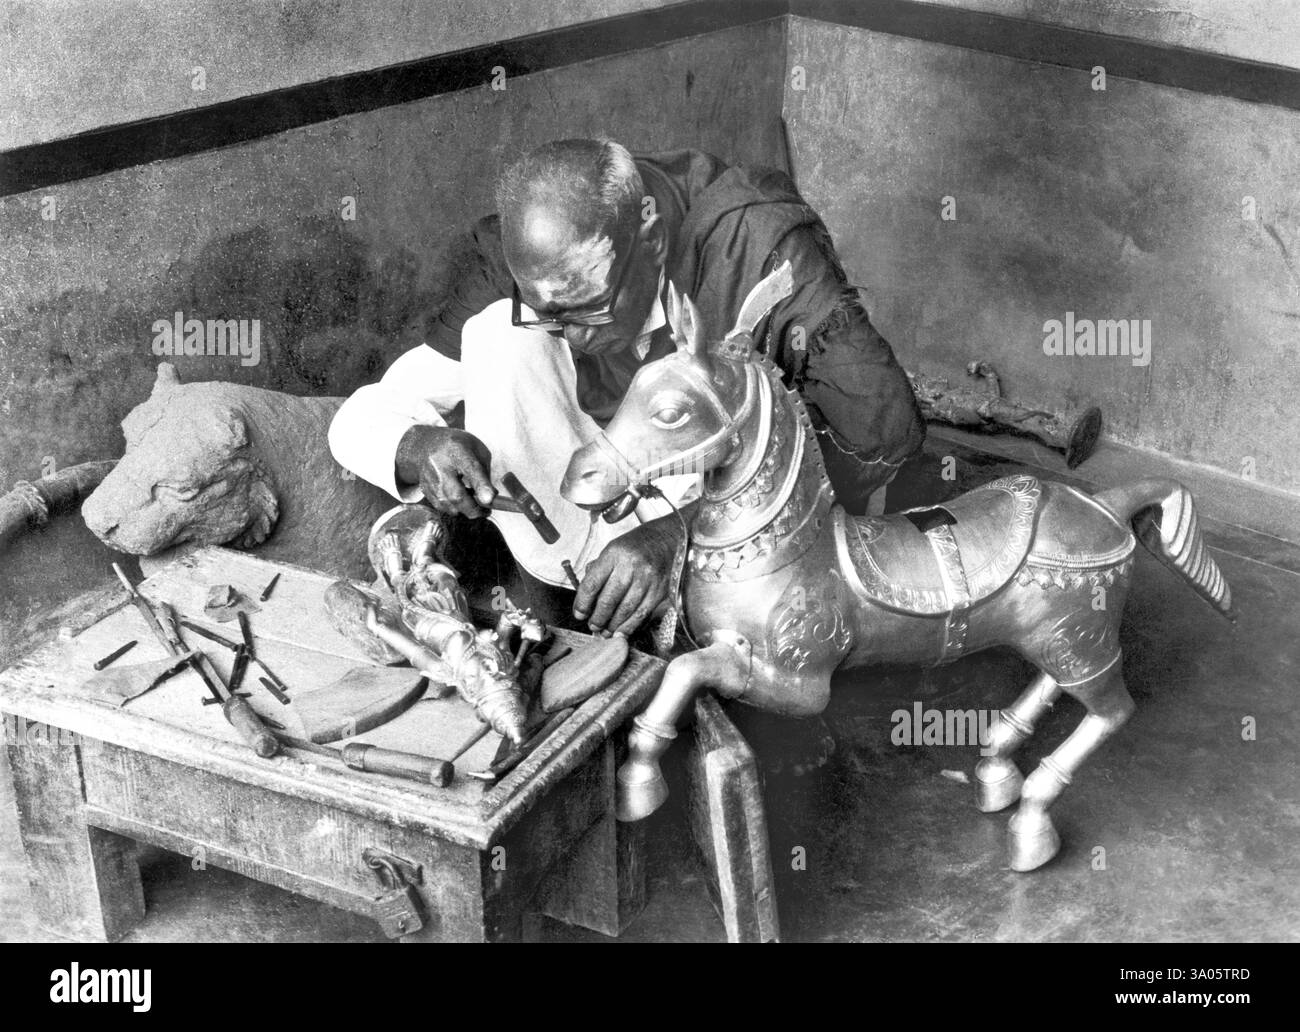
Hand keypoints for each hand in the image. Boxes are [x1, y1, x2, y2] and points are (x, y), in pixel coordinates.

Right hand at [396, 425, 494, 517]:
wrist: (426, 443)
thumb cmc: (458, 447)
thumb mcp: (477, 450)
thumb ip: (485, 473)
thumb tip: (490, 498)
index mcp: (458, 450)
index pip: (472, 470)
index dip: (482, 487)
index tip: (490, 499)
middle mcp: (440, 464)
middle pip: (456, 495)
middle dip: (474, 509)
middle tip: (486, 511)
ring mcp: (429, 478)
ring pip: (448, 505)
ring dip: (464, 509)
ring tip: (473, 501)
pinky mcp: (424, 489)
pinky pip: (440, 506)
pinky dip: (453, 507)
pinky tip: (459, 499)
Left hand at [574, 514, 682, 635]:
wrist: (670, 539)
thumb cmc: (639, 545)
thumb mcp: (614, 548)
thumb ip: (599, 570)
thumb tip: (586, 597)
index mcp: (614, 553)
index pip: (592, 584)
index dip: (582, 603)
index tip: (579, 614)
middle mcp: (631, 566)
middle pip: (608, 600)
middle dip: (597, 618)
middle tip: (592, 625)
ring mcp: (647, 579)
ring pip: (625, 610)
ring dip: (612, 625)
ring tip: (605, 631)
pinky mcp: (659, 590)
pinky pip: (641, 613)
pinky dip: (629, 626)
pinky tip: (621, 631)